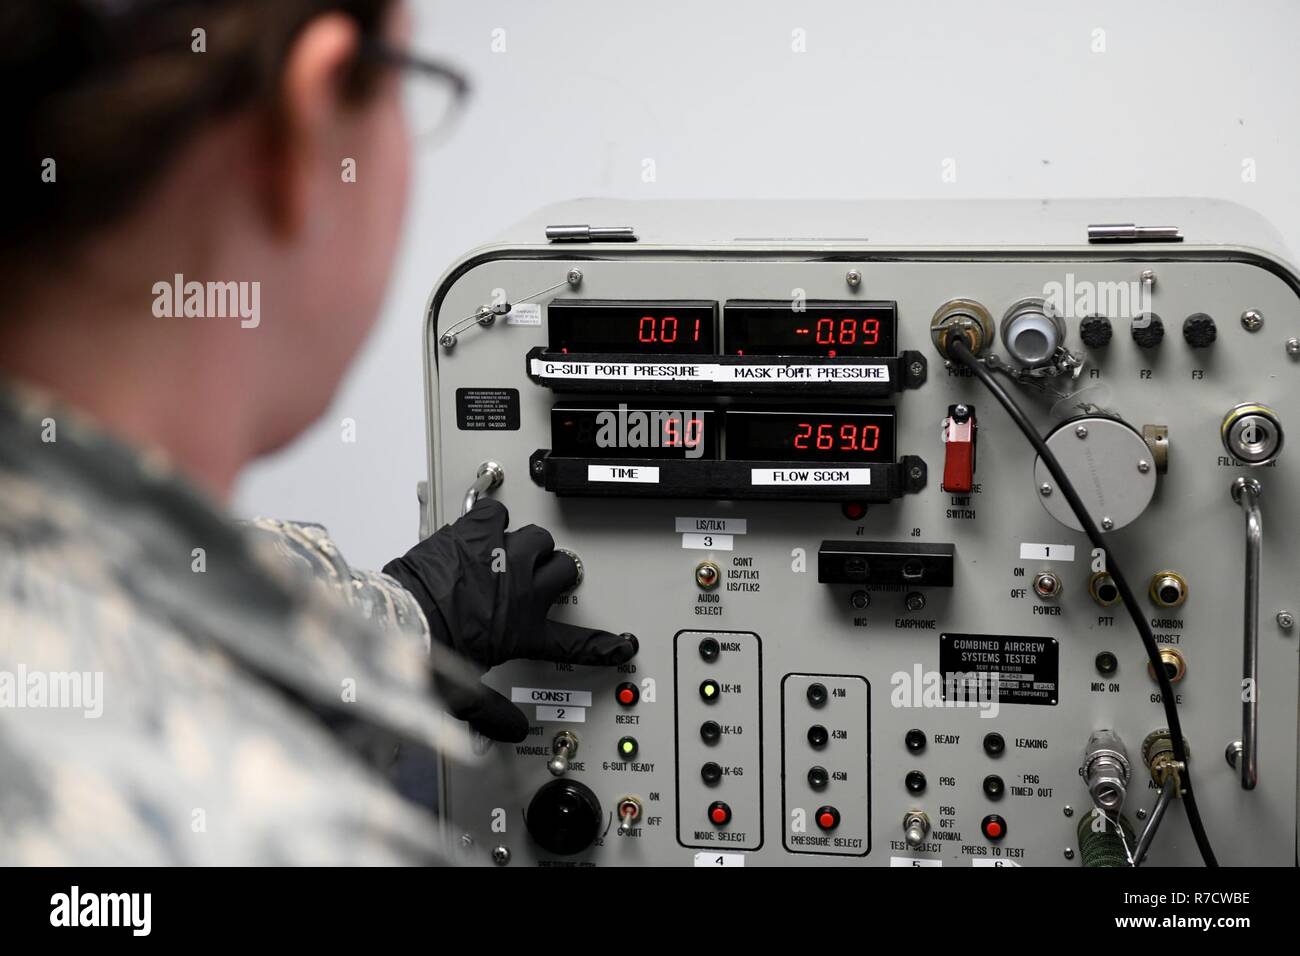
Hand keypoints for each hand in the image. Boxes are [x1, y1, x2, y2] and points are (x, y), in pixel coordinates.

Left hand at [383, 499, 636, 740]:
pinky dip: (492, 519)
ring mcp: (503, 557)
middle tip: (541, 580)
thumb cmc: (429, 652)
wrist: (399, 619)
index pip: (576, 643)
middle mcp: (522, 591)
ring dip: (530, 545)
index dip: (604, 645)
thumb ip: (492, 713)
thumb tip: (509, 731)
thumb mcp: (464, 694)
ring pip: (539, 537)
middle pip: (564, 570)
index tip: (621, 644)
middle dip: (556, 574)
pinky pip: (499, 514)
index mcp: (524, 632)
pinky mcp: (477, 533)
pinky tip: (482, 530)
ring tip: (513, 553)